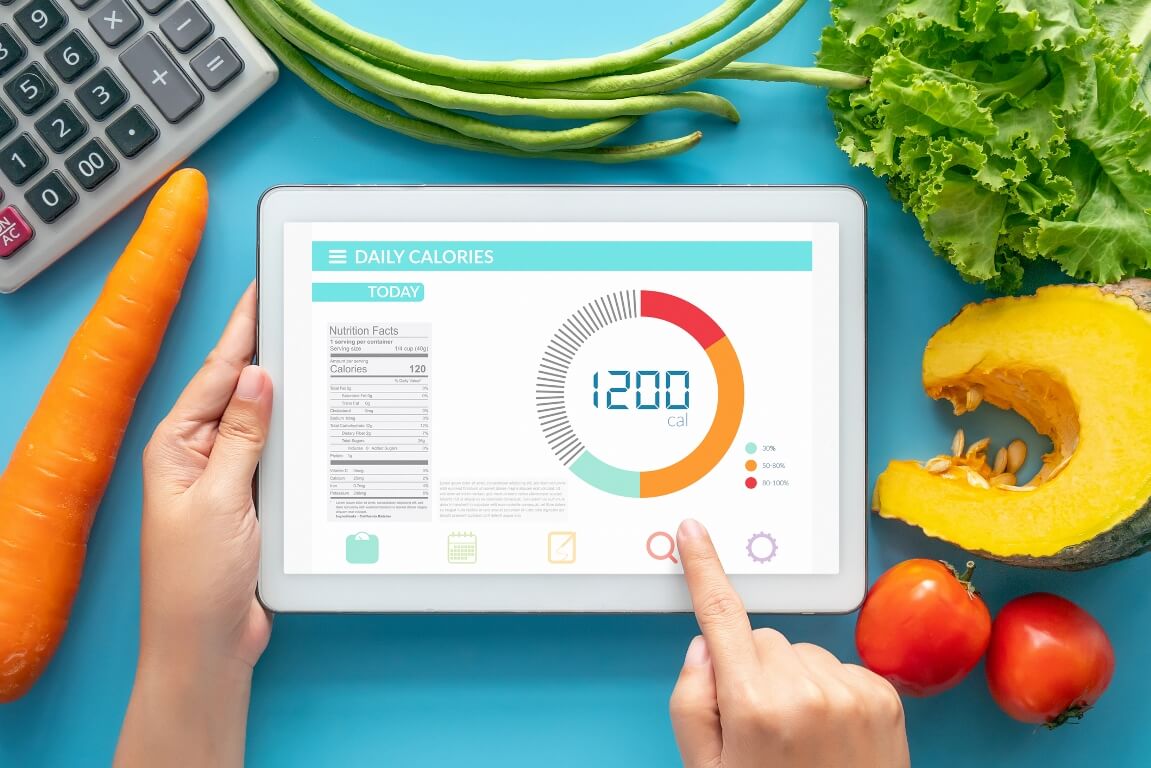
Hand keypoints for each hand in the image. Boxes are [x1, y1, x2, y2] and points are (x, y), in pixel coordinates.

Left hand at [116, 284, 271, 767]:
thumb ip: (243, 437)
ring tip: (314, 351)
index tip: (261, 293)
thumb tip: (257, 377)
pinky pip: (277, 454)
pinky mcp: (252, 500)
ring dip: (286, 395)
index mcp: (176, 447)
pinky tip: (317, 418)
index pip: (214, 375)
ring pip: (263, 422)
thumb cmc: (195, 581)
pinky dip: (296, 435)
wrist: (208, 644)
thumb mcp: (220, 500)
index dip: (240, 332)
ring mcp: (227, 478)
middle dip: (266, 352)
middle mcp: (200, 455)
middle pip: (239, 392)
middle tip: (298, 310)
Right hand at [670, 520, 909, 767]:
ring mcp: (851, 692)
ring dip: (792, 679)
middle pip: (759, 638)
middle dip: (750, 667)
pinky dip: (827, 689)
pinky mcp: (884, 696)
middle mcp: (806, 691)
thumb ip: (690, 700)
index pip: (721, 618)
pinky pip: (837, 665)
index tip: (694, 534)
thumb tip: (706, 646)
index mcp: (754, 707)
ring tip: (799, 737)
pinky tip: (828, 734)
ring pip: (798, 650)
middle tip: (757, 724)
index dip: (704, 570)